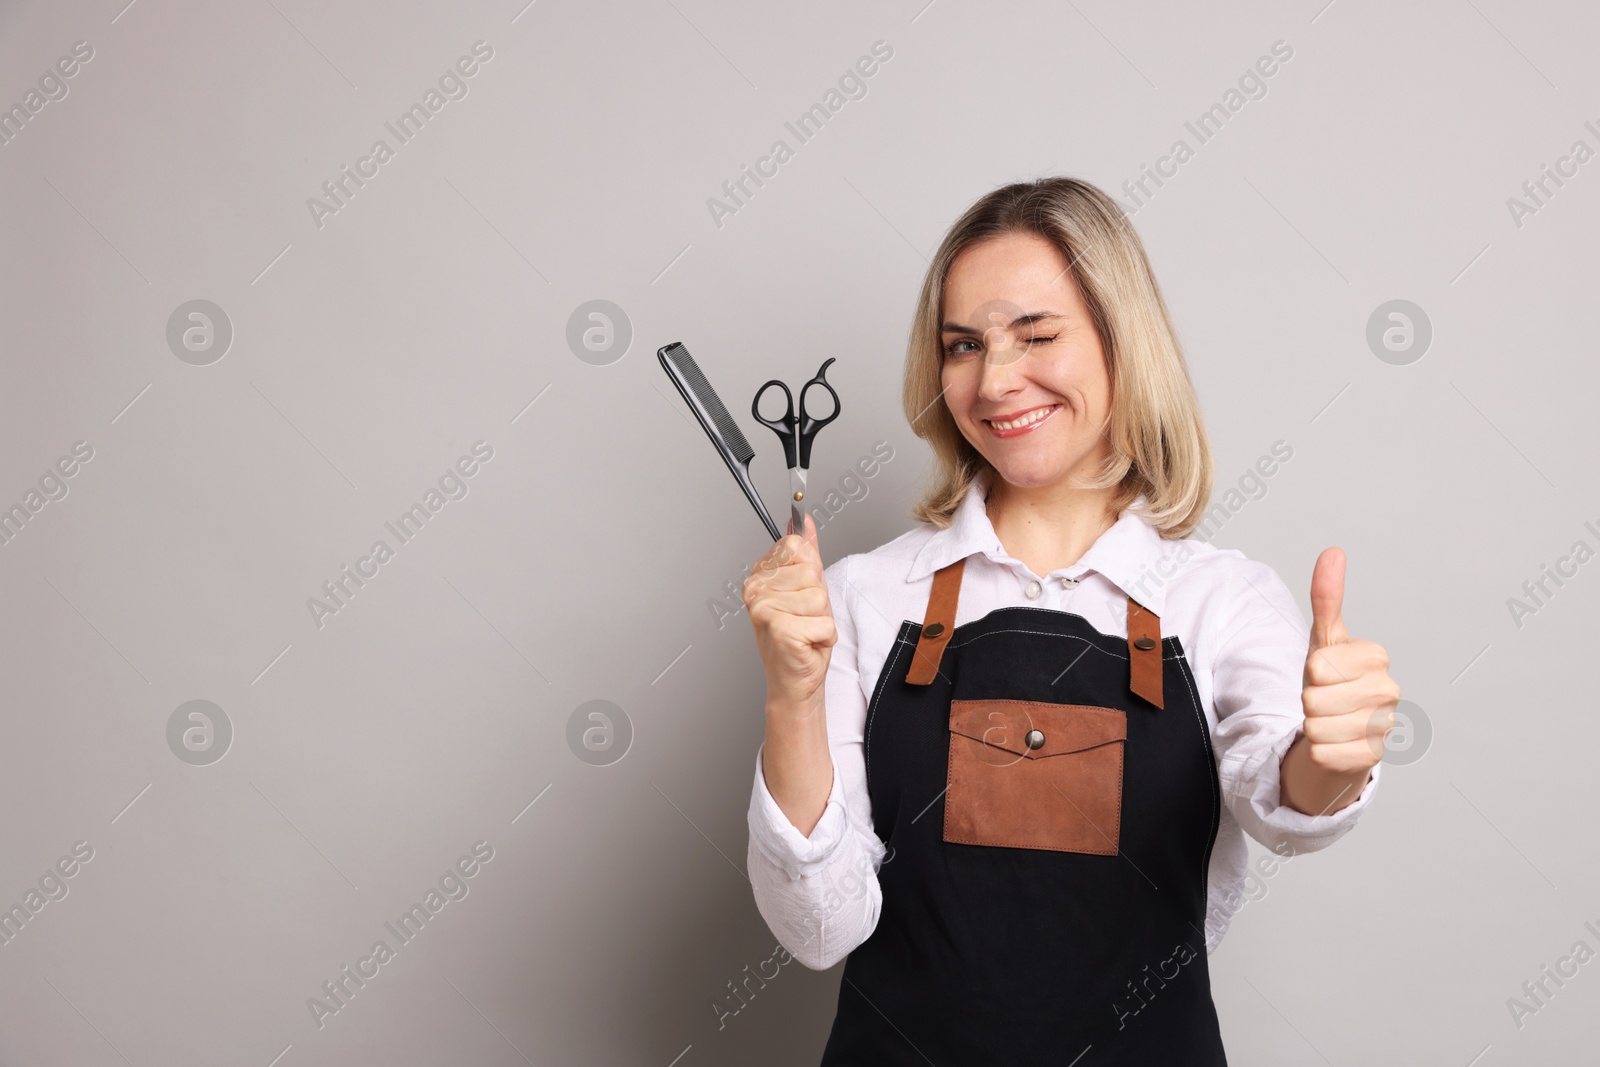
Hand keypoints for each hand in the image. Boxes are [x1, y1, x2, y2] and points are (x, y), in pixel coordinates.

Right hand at [743, 513, 835, 711]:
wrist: (795, 679)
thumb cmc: (800, 638)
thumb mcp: (806, 589)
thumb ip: (806, 552)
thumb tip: (804, 521)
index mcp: (760, 575)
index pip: (796, 545)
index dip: (809, 571)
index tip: (800, 591)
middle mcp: (756, 589)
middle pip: (811, 570)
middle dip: (819, 598)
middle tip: (805, 617)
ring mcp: (764, 608)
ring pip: (819, 596)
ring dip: (821, 618)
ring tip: (806, 630)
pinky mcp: (780, 628)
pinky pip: (823, 621)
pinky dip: (824, 636)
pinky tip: (807, 643)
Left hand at [1300, 547, 1399, 777]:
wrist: (1339, 733)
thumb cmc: (1331, 683)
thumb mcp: (1324, 640)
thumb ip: (1327, 597)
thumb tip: (1333, 552)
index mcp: (1377, 658)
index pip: (1317, 665)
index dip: (1310, 673)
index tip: (1325, 675)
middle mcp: (1388, 692)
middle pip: (1313, 697)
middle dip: (1308, 701)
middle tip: (1325, 701)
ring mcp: (1384, 728)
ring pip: (1316, 727)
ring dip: (1312, 727)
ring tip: (1329, 721)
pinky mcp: (1371, 761)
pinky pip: (1321, 754)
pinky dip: (1318, 752)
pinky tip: (1335, 744)